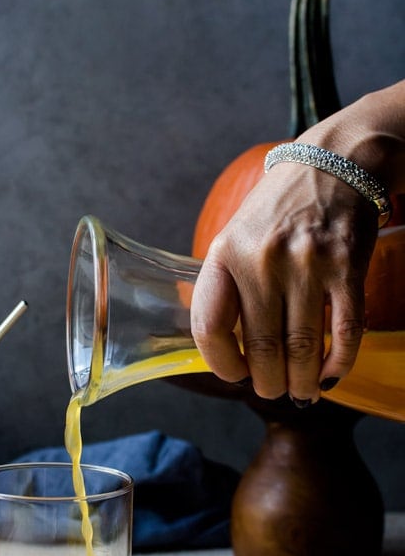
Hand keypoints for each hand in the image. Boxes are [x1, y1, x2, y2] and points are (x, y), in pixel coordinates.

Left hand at [190, 162, 377, 404]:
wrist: (332, 164)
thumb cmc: (277, 210)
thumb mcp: (234, 237)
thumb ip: (227, 287)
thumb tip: (225, 349)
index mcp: (225, 255)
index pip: (209, 326)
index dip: (220, 363)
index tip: (234, 374)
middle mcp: (262, 260)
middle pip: (262, 348)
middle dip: (268, 383)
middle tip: (273, 390)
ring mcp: (307, 264)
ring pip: (303, 347)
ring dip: (303, 381)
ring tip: (303, 391)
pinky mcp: (347, 266)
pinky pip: (346, 330)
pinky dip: (340, 361)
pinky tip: (332, 373)